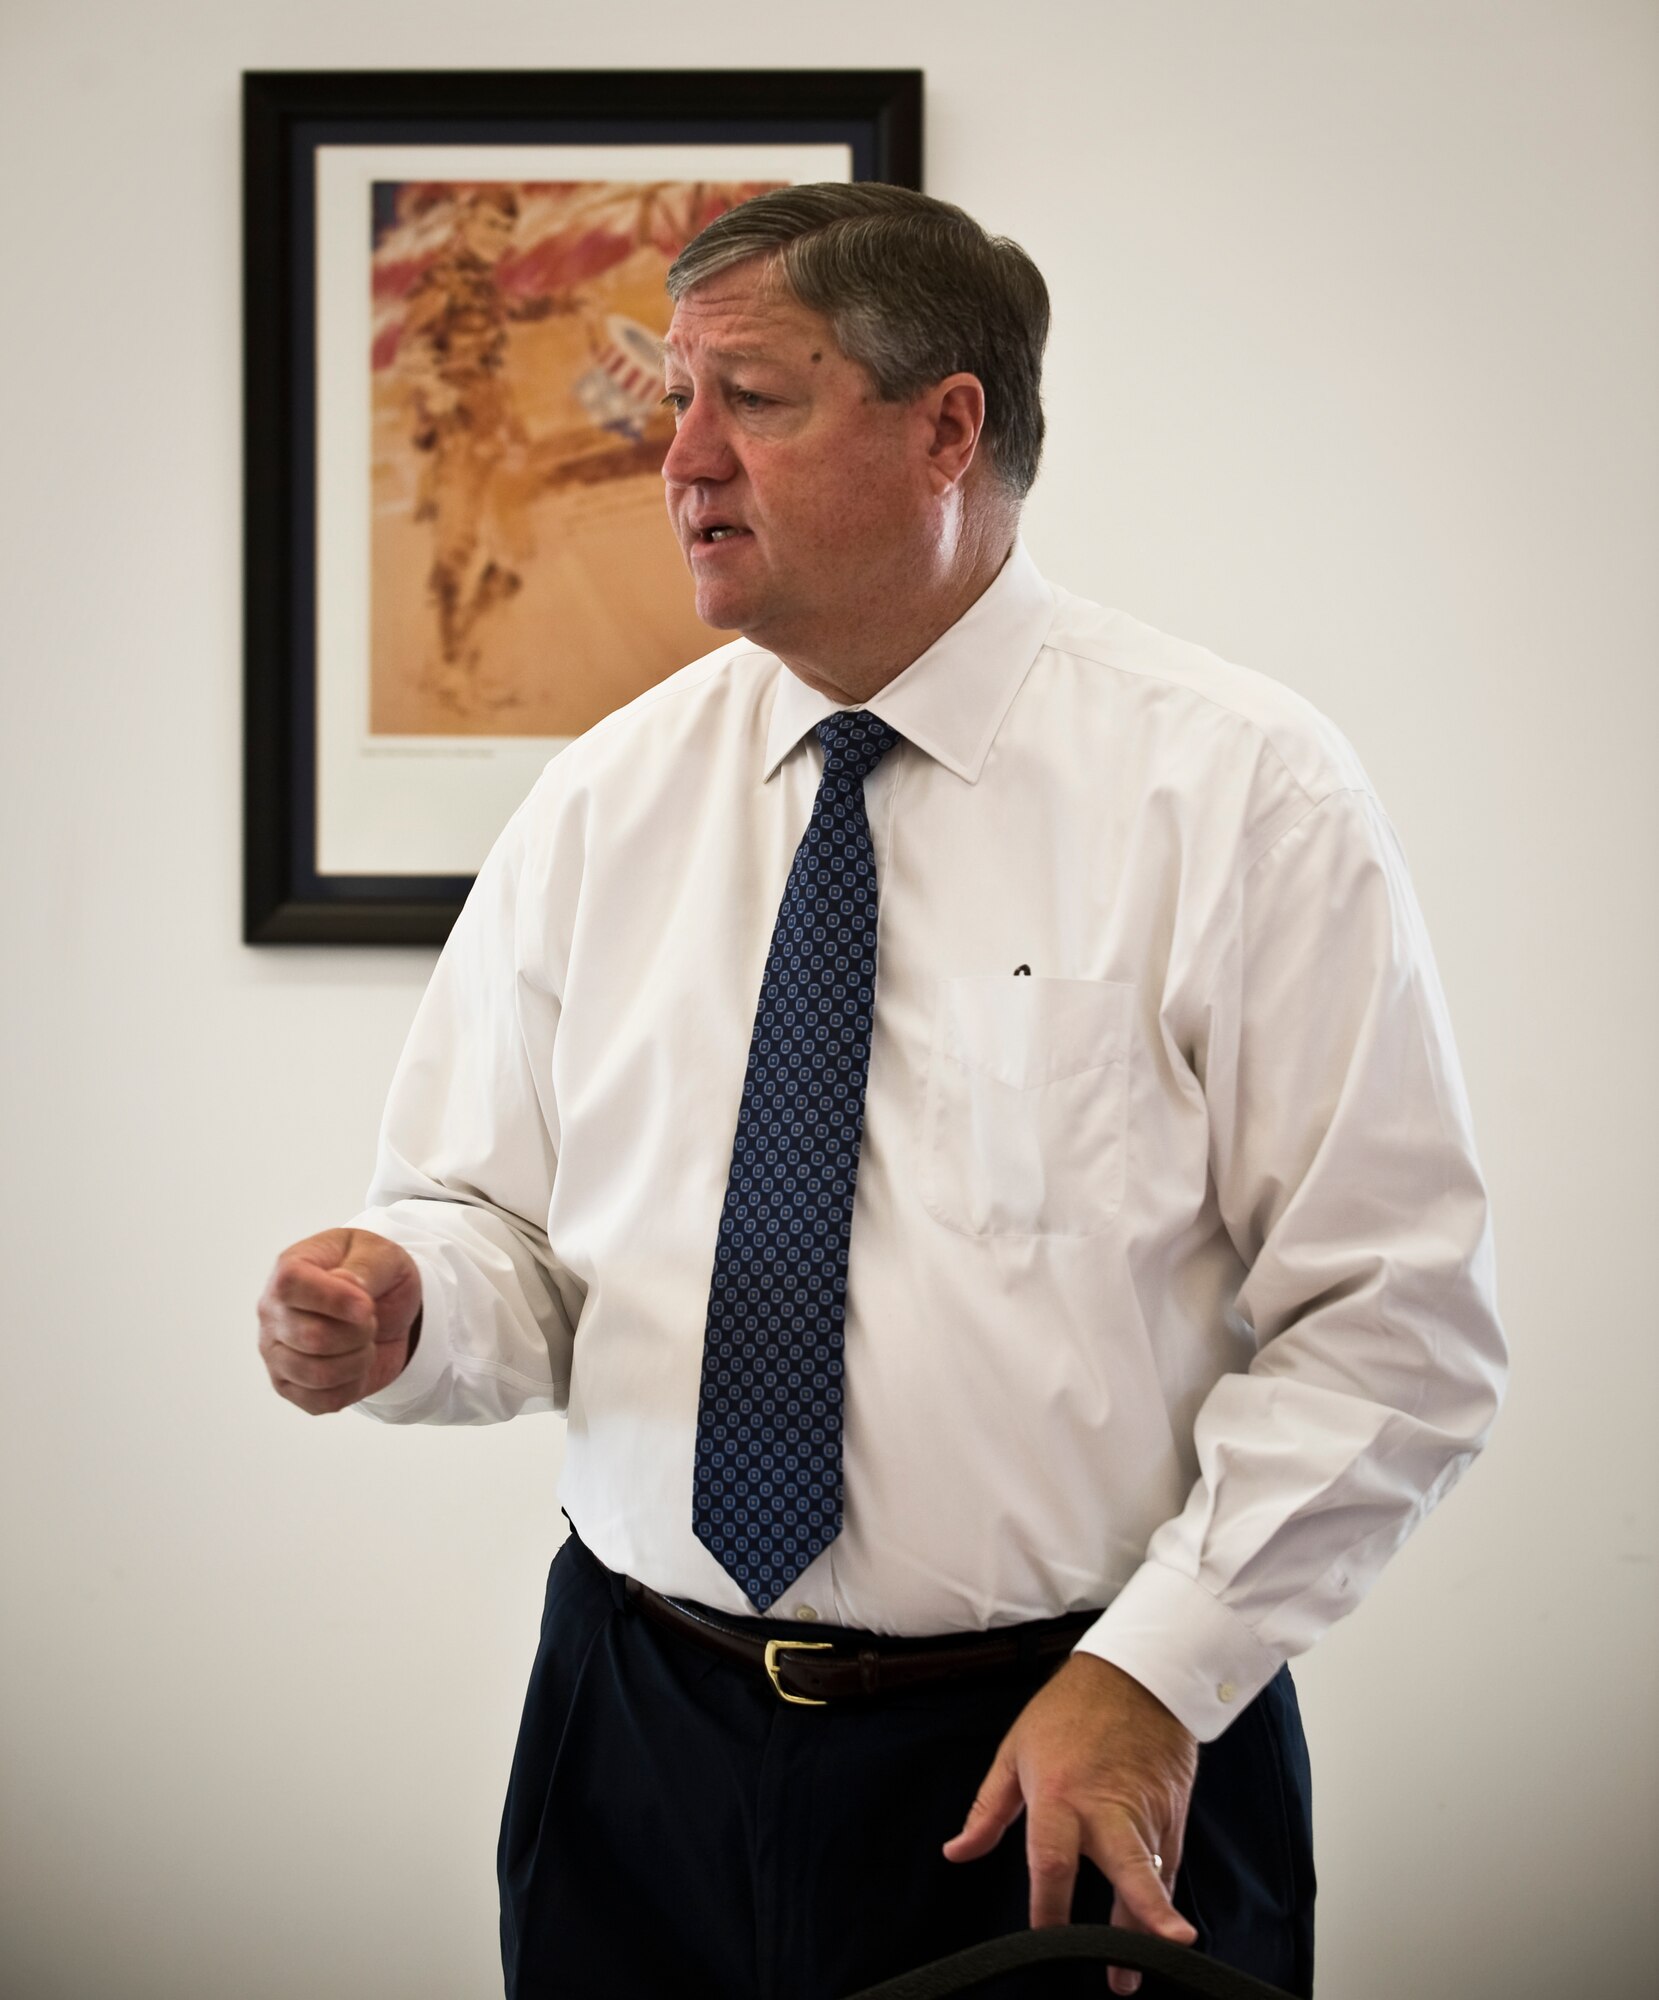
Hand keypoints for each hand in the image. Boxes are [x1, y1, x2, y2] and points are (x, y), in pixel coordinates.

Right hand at [257, 1228, 420, 1414]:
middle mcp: (272, 1312)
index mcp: (290, 1268)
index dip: (333, 1300)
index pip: (290, 1285)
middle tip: (370, 1319)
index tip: (367, 1306)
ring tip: (364, 1341)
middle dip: (360, 1332)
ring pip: (318, 1374)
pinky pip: (322, 1402)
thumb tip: (344, 1284)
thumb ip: (364, 1267)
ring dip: (359, 1360)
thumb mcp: (384, 1255)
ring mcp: (275, 1352)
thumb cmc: (378, 1275)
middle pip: (312, 1337)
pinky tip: (355, 1364)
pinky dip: (353, 1386)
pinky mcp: (288, 1386)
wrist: (386, 1310)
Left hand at [942, 1653, 1199, 1996]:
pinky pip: (1166, 1865)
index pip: (1052, 1863)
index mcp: (1060, 1794)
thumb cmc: (1069, 1711)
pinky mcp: (1173, 1814)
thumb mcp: (1015, 1752)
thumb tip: (956, 1852)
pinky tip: (1151, 1929)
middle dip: (1137, 1917)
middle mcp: (1107, 1809)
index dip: (1048, 1910)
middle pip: (1127, 1870)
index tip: (1046, 1940)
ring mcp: (1146, 1813)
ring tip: (1128, 1974)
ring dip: (1145, 1928)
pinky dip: (1159, 1897)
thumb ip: (987, 1810)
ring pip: (1150, 1880)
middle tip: (1127, 1968)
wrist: (1138, 1674)